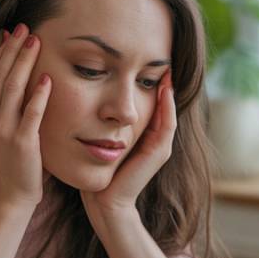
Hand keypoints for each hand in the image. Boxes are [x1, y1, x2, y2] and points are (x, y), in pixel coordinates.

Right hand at [0, 23, 51, 211]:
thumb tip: (11, 83)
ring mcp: (2, 131)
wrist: (8, 198)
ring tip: (34, 40)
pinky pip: (30, 113)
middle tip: (22, 26)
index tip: (3, 32)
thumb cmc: (9, 165)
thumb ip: (1, 109)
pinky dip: (37, 94)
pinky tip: (45, 77)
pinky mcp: (22, 142)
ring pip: (10, 88)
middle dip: (10, 49)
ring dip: (22, 62)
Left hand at [81, 70, 175, 226]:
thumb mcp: (99, 139)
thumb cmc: (98, 171)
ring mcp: (161, 146)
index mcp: (143, 135)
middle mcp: (156, 139)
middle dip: (163, 81)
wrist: (104, 200)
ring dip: (168, 89)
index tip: (140, 60)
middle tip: (162, 57)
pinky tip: (163, 88)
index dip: (148, 81)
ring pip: (168, 110)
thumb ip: (102, 122)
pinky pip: (167, 123)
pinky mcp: (160, 152)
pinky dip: (167, 106)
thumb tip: (89, 96)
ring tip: (165, 67)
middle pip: (163, 103)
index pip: (151, 103)